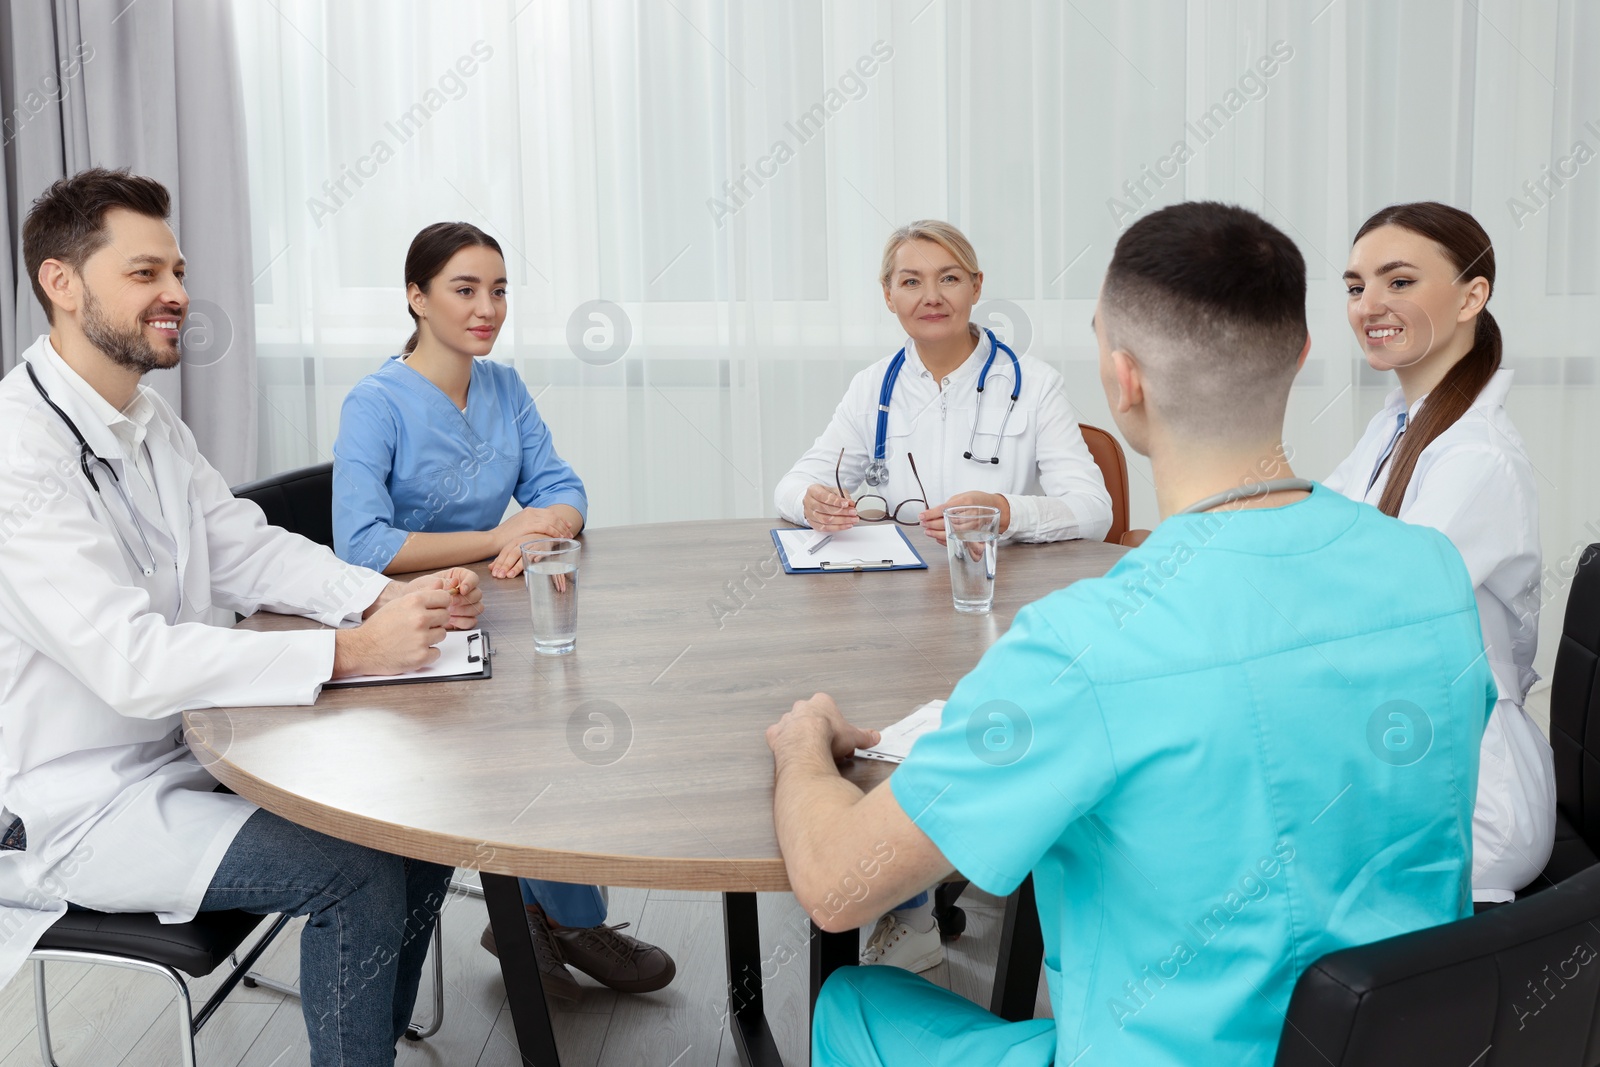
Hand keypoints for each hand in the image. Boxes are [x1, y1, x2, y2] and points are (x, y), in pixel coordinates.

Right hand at [333, 588, 449, 677]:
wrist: (363, 648)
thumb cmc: (379, 627)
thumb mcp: (398, 603)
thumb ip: (422, 594)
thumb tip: (441, 585)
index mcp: (414, 602)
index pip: (445, 597)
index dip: (440, 604)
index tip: (435, 608)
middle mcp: (420, 619)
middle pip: (445, 616)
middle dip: (436, 620)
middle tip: (421, 625)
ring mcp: (421, 638)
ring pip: (442, 634)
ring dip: (431, 637)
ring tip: (414, 637)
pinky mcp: (421, 656)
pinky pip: (437, 652)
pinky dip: (427, 653)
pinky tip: (413, 649)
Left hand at [403, 568, 482, 629]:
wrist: (409, 608)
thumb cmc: (418, 592)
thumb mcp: (426, 584)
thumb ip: (440, 584)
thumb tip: (453, 583)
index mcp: (459, 578)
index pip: (473, 578)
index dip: (470, 583)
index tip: (461, 589)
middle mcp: (465, 592)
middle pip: (477, 594)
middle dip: (464, 600)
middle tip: (451, 603)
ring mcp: (465, 606)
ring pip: (477, 608)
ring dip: (463, 611)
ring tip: (448, 612)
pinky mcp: (463, 619)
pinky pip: (472, 621)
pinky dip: (463, 622)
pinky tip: (451, 621)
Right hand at [491, 507, 575, 577]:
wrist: (494, 539)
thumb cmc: (505, 537)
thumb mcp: (519, 527)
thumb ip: (530, 526)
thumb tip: (539, 531)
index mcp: (529, 511)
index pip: (549, 513)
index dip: (560, 519)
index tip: (567, 525)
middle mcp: (531, 512)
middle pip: (553, 516)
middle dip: (563, 524)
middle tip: (570, 533)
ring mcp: (530, 517)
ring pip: (552, 521)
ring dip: (561, 529)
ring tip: (566, 537)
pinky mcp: (529, 525)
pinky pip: (547, 527)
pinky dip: (555, 532)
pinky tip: (559, 538)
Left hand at [766, 693, 880, 762]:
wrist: (806, 746)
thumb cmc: (827, 736)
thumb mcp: (853, 736)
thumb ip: (865, 736)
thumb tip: (874, 737)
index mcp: (822, 702)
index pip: (831, 711)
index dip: (837, 726)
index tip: (841, 738)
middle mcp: (803, 708)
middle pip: (812, 717)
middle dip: (820, 731)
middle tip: (829, 746)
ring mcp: (788, 720)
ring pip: (794, 725)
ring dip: (802, 736)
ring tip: (812, 751)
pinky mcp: (776, 734)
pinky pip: (779, 735)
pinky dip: (783, 742)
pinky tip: (791, 750)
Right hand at [803, 484, 858, 531]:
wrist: (816, 500)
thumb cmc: (825, 494)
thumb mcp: (835, 490)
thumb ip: (843, 496)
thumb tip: (851, 504)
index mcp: (813, 491)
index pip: (824, 497)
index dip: (836, 501)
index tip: (847, 504)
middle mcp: (809, 502)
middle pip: (825, 509)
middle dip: (842, 512)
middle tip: (853, 512)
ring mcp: (809, 514)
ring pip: (825, 520)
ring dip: (842, 521)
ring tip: (852, 520)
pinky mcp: (813, 524)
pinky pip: (825, 528)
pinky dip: (838, 527)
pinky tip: (846, 525)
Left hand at [919, 491, 1009, 545]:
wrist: (995, 507)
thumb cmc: (979, 500)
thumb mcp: (962, 496)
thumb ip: (949, 504)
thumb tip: (932, 513)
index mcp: (966, 502)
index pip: (944, 509)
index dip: (931, 514)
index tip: (921, 516)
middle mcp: (970, 514)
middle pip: (946, 522)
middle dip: (932, 524)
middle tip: (923, 523)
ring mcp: (972, 526)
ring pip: (951, 532)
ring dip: (936, 533)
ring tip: (927, 531)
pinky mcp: (973, 534)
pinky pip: (957, 539)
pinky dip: (945, 539)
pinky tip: (937, 537)